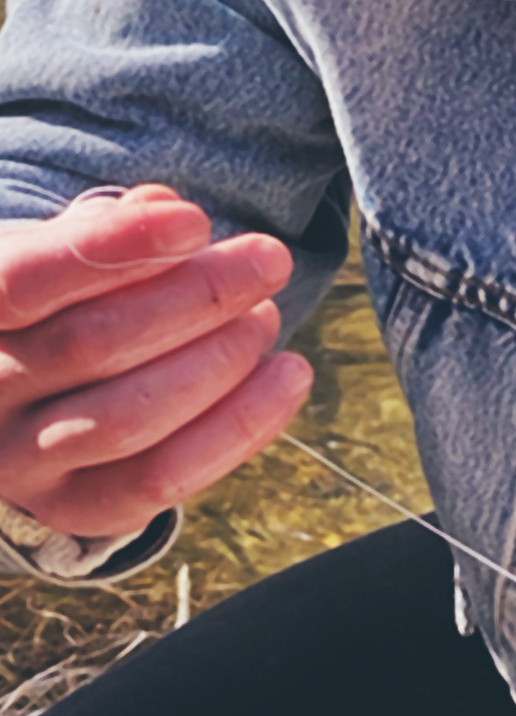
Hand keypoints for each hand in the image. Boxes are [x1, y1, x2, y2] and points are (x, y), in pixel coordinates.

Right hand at [0, 184, 312, 541]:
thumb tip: (160, 206)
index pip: (26, 278)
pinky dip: (240, 427)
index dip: (116, 247)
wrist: (21, 407)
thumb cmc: (51, 307)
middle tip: (268, 260)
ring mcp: (22, 460)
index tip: (197, 223)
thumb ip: (101, 230)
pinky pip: (165, 477)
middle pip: (93, 343)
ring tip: (266, 317)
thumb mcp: (54, 256)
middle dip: (198, 297)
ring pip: (130, 416)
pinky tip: (288, 377)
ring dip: (220, 362)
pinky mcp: (76, 508)